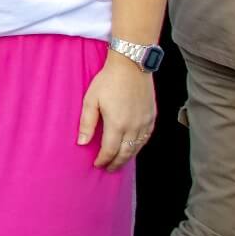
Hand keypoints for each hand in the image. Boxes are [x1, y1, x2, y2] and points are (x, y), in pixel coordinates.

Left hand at [77, 53, 155, 170]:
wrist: (131, 66)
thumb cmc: (108, 81)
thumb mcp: (91, 100)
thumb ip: (87, 123)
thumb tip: (82, 143)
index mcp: (117, 124)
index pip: (110, 150)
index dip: (103, 160)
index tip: (97, 164)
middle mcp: (134, 127)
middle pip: (125, 153)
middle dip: (116, 163)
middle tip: (109, 169)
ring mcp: (145, 122)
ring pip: (138, 147)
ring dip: (128, 156)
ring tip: (119, 161)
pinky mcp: (152, 116)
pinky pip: (147, 137)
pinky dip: (139, 146)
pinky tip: (133, 147)